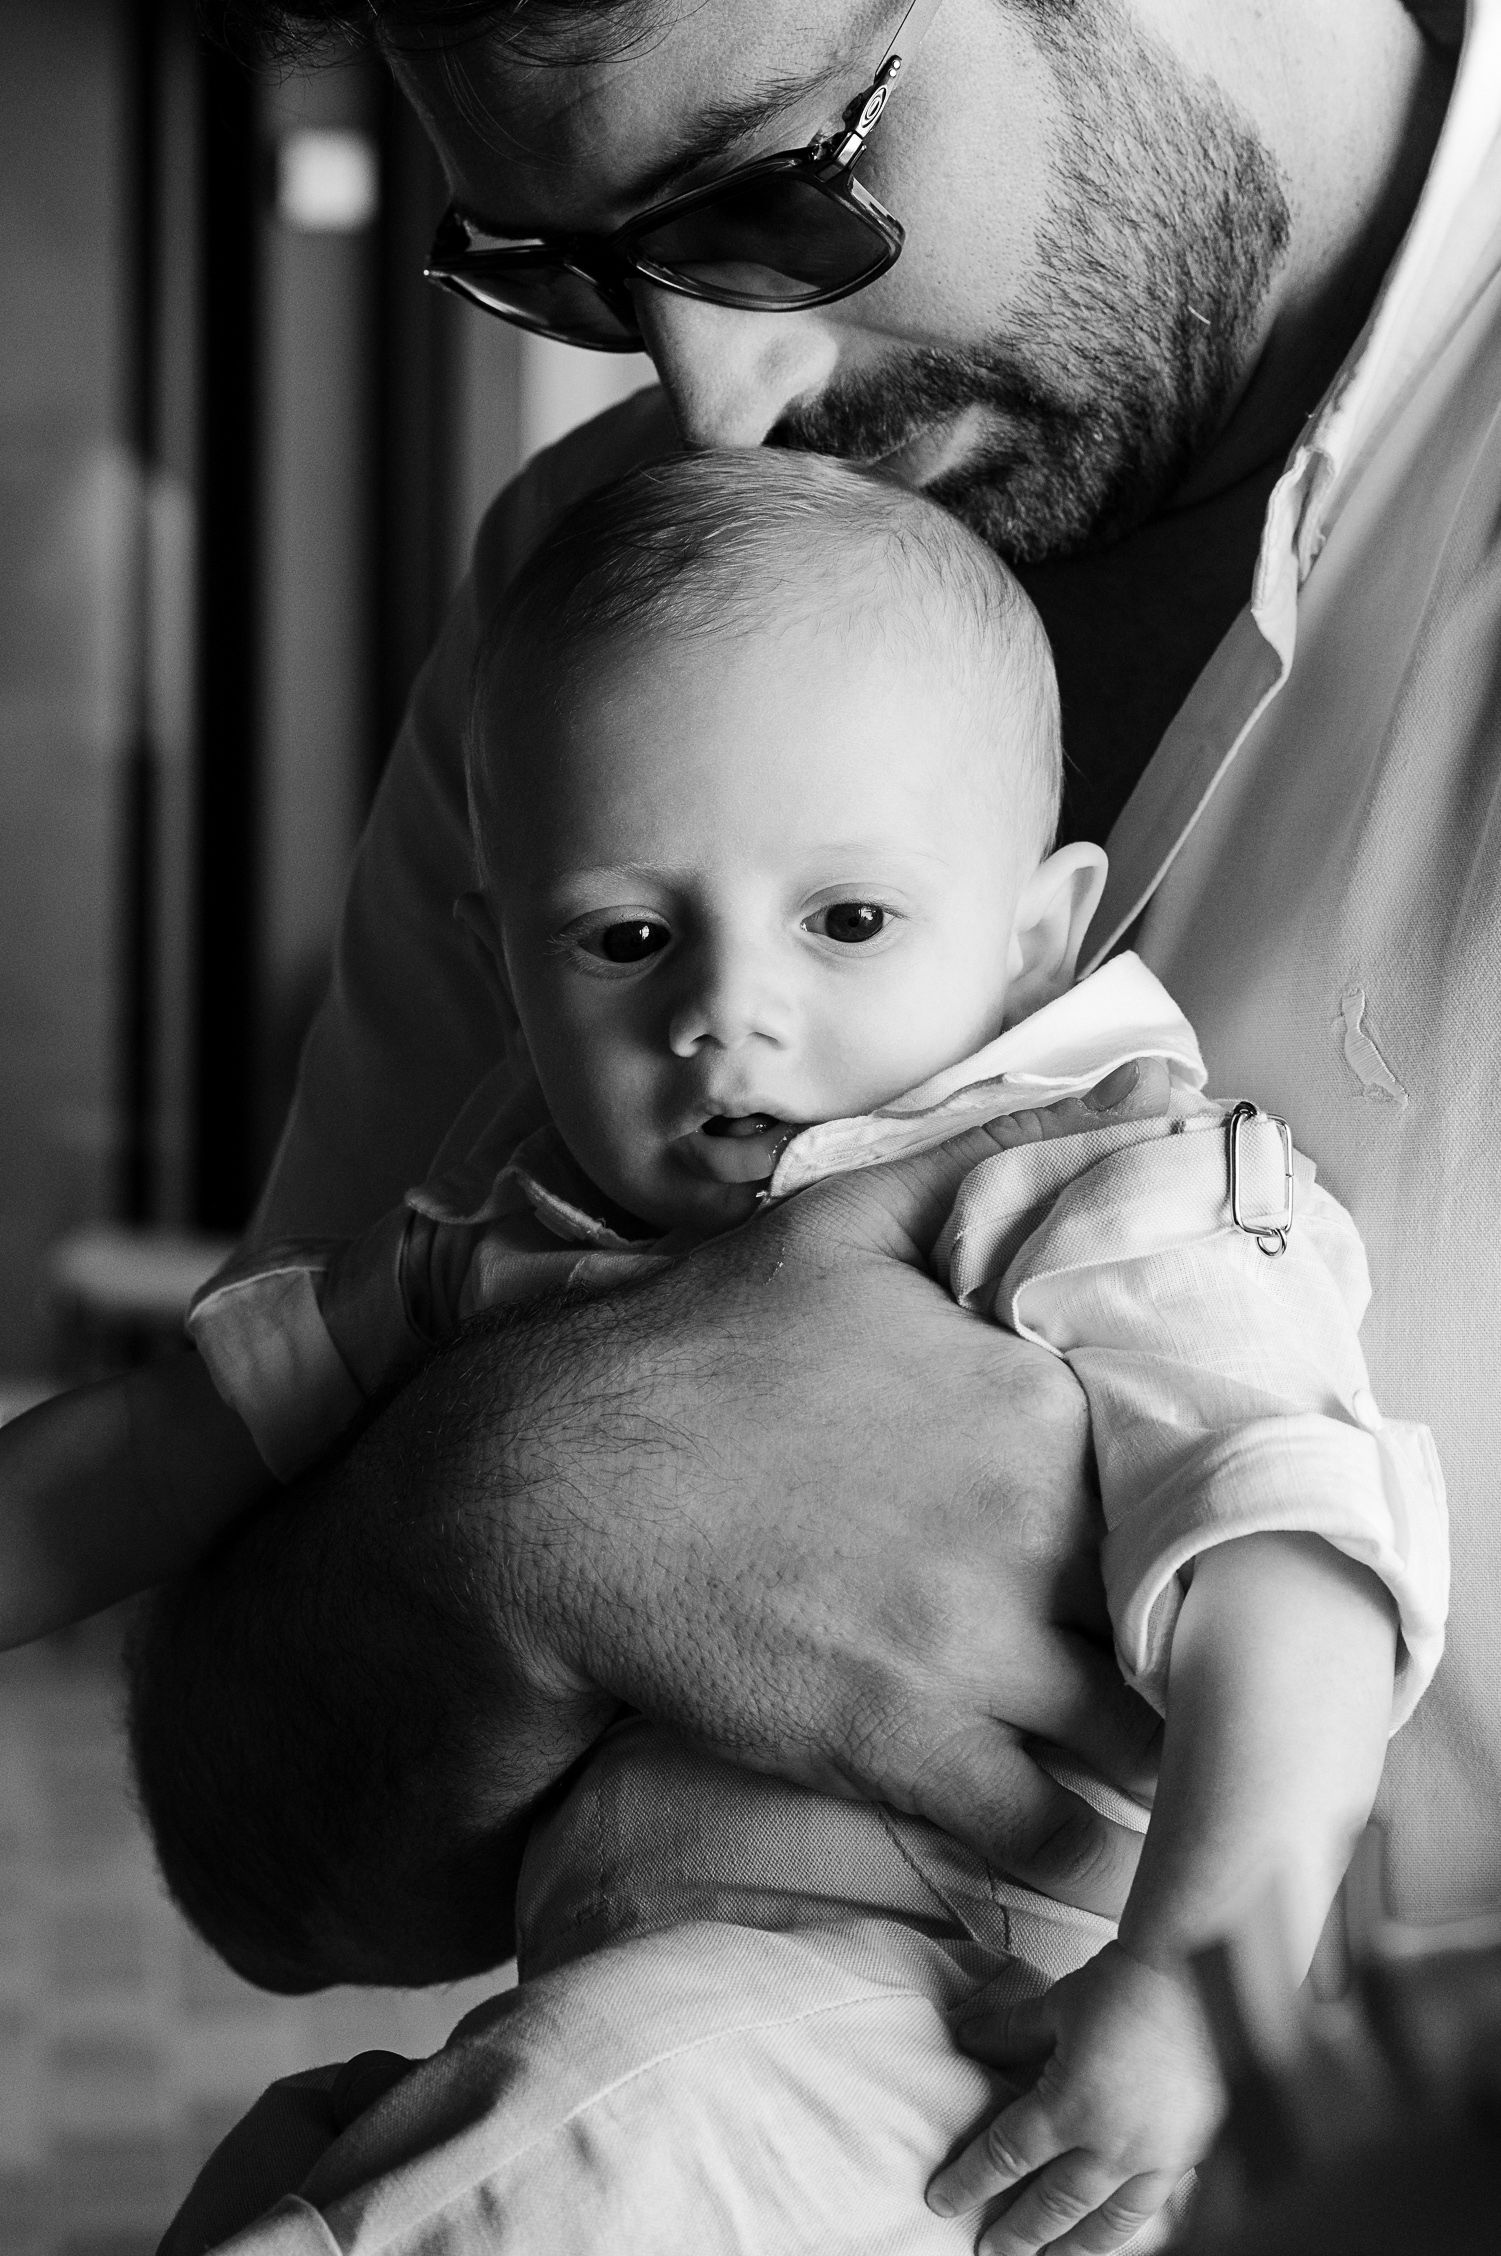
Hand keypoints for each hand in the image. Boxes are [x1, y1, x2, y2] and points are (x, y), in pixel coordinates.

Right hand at [490, 1058, 1169, 1912]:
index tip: (1185, 1516)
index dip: (1201, 1500)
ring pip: (1145, 1732)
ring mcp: (967, 1645)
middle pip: (1184, 1604)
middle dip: (1198, 1627)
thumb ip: (1009, 1156)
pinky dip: (1086, 1840)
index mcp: (1030, 1398)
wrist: (550, 1493)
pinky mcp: (901, 1748)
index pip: (1193, 1468)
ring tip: (1150, 1732)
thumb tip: (1163, 1091)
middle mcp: (1024, 1523)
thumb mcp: (851, 1224)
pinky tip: (1077, 1810)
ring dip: (1164, 1740)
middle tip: (1180, 1633)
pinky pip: (1052, 1829)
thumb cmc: (704, 1352)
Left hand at [927, 1942, 1222, 2253]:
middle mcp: (1112, 2148)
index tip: (942, 2200)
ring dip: (1074, 2246)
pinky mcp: (1191, 2155)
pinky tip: (1117, 2232)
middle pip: (1053, 2205)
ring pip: (1107, 2222)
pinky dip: (1129, 2226)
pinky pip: (1155, 2208)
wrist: (1204, 1974)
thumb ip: (1010, 2032)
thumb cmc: (1127, 1986)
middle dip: (1018, 2233)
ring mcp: (1156, 2159)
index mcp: (1070, 2109)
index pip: (1006, 2157)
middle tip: (989, 2253)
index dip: (970, 2182)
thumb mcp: (1058, 2006)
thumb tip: (967, 2041)